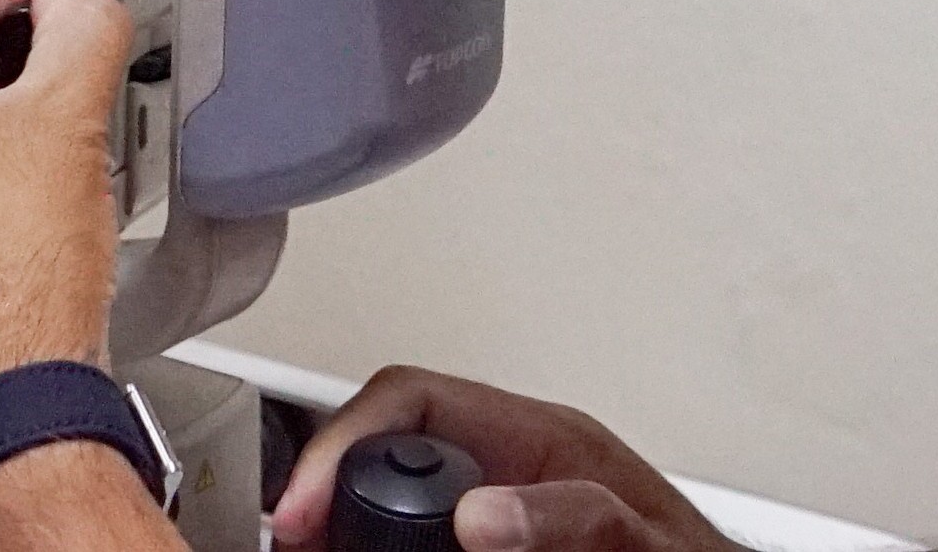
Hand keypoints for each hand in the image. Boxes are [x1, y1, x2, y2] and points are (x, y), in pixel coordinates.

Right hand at [275, 368, 734, 551]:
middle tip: (297, 538)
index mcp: (537, 438)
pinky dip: (382, 545)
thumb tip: (480, 514)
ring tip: (314, 548)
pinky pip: (418, 536)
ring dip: (350, 527)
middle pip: (385, 453)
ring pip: (397, 502)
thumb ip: (570, 516)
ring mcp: (497, 514)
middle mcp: (506, 469)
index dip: (345, 443)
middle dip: (330, 491)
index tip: (306, 508)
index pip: (411, 400)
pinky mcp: (493, 541)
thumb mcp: (640, 538)